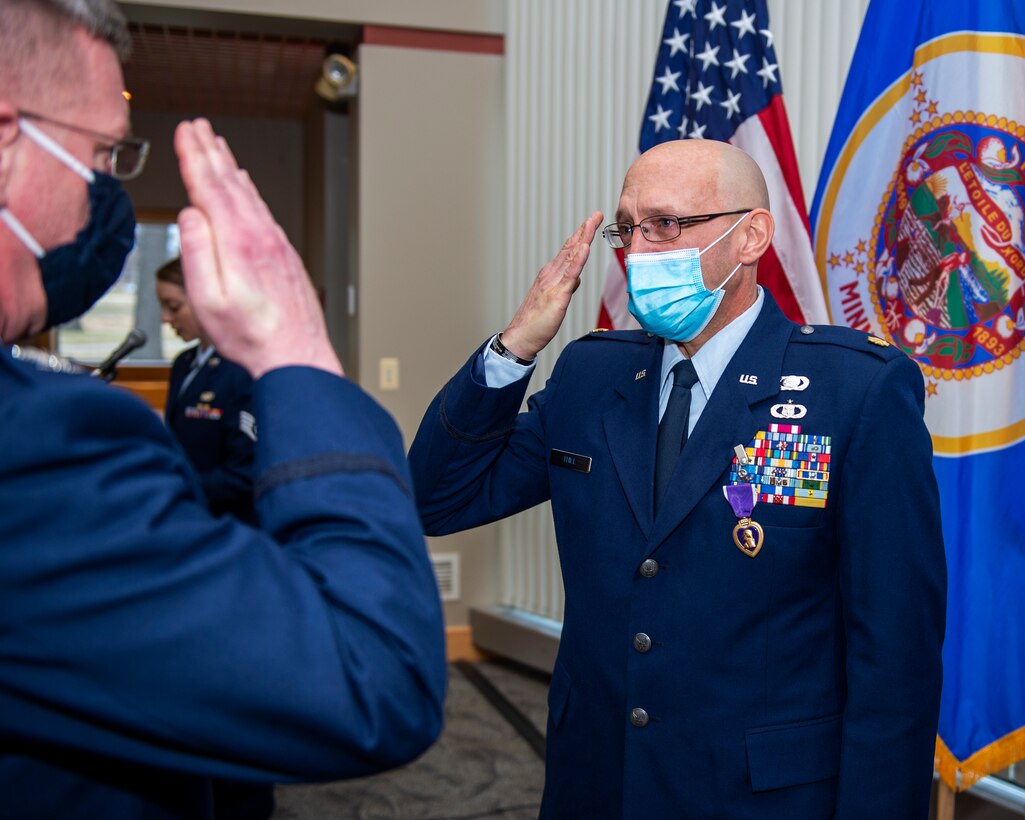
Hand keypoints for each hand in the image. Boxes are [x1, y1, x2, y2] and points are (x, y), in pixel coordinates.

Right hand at [174, 119, 342, 378]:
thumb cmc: (252, 337)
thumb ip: (196, 253)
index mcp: (238, 243)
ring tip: (218, 147)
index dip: (195, 156)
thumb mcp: (209, 300)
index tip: (186, 132)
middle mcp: (261, 237)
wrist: (298, 356)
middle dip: (212, 152)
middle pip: (231, 184)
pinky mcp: (285, 255)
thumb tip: (189, 215)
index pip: (210, 188)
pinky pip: (263, 211)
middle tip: (199, 126)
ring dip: (231, 167)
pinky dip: (250, 191)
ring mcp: (276, 245)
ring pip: (250, 195)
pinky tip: (246, 187)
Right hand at [500, 211, 602, 359]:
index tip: (590, 223)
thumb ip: (566, 287)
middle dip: (584, 230)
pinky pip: (570, 274)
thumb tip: (577, 279)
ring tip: (591, 223)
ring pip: (571, 256)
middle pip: (571, 248)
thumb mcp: (556, 301)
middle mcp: (551, 274)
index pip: (568, 252)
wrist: (521, 337)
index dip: (580, 236)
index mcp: (551, 275)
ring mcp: (554, 283)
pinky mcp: (557, 295)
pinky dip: (578, 260)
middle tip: (595, 214)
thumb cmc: (536, 322)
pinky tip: (585, 247)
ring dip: (582, 238)